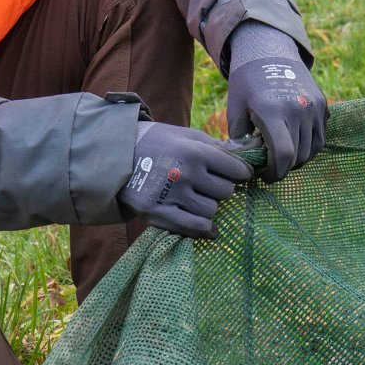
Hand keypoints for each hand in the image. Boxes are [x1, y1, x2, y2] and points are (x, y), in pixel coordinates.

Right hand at [117, 121, 252, 238]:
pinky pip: (192, 227)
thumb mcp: (188, 135)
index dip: (242, 173)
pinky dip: (205, 229)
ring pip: (211, 210)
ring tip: (200, 197)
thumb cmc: (159, 141)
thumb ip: (217, 147)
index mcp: (195, 151)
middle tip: (213, 185)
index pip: (235, 170)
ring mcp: (170, 195)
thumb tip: (247, 156)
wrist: (117, 154)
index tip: (241, 175)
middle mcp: (185, 174)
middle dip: (223, 188)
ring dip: (210, 205)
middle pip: (226, 192)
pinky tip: (211, 229)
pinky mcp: (156, 212)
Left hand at [224, 56, 327, 182]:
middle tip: (270, 165)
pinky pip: (320, 137)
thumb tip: (245, 163)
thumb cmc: (247, 82)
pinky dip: (309, 146)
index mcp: (273, 111)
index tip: (265, 176)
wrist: (270, 51)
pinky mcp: (322, 105)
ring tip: (282, 154)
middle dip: (284, 167)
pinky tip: (294, 142)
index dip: (275, 173)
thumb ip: (239, 139)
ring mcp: (314, 107)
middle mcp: (298, 110)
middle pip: (298, 156)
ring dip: (297, 158)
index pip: (284, 155)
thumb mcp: (235, 108)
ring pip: (312, 150)